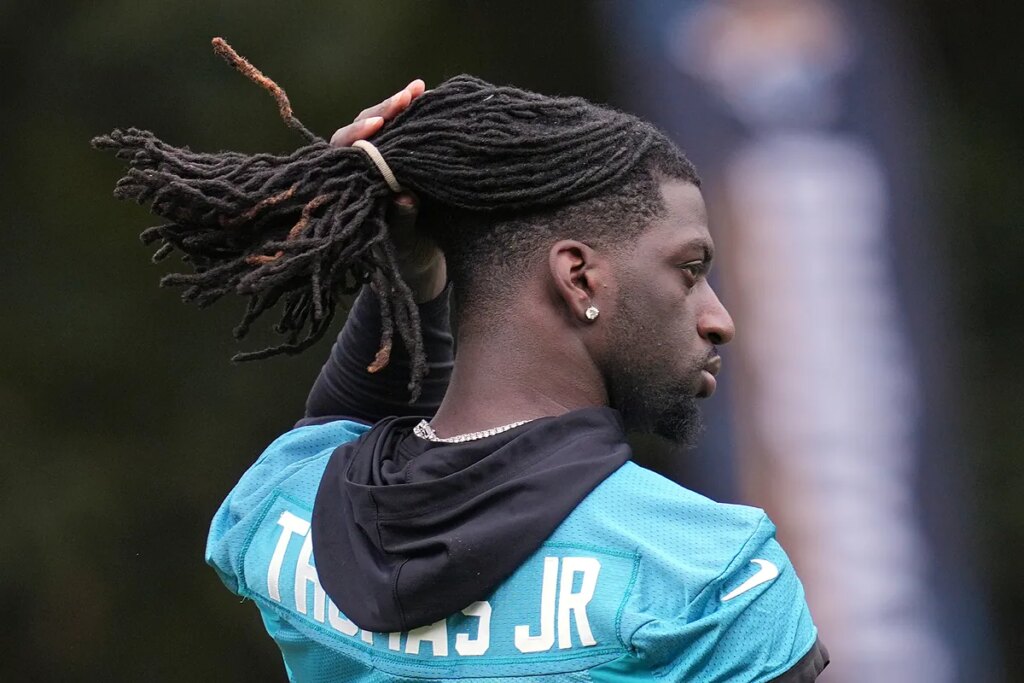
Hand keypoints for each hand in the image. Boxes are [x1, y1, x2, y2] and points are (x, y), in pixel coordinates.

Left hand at [331, 80, 445, 302]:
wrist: (419, 260)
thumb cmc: (403, 255)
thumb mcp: (402, 243)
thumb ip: (400, 222)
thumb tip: (404, 199)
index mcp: (348, 186)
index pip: (346, 151)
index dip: (359, 136)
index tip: (377, 125)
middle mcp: (360, 166)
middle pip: (365, 128)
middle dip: (385, 110)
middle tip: (408, 96)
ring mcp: (380, 158)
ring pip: (385, 123)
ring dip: (401, 106)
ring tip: (420, 89)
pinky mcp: (400, 154)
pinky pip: (404, 130)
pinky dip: (417, 114)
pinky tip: (432, 97)